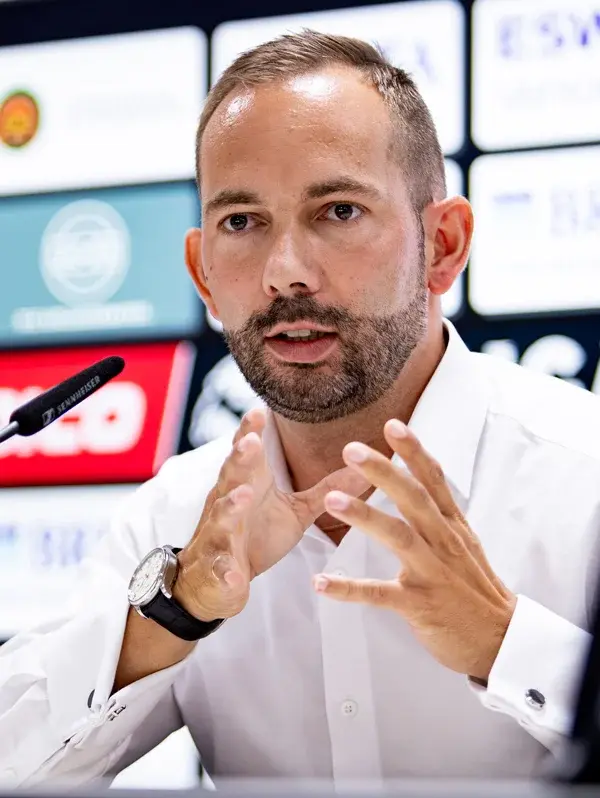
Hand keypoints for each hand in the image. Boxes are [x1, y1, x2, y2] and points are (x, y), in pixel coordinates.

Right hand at [175, 407, 367, 622]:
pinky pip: (221, 568)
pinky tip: (236, 574)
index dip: (250, 430)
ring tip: (244, 496)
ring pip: (222, 514)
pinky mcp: (218, 567)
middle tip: (251, 442)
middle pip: (231, 474)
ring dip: (231, 504)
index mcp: (248, 483)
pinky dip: (227, 570)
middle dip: (239, 457)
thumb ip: (327, 489)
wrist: (219, 580)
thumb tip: (364, 469)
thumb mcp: (296, 511)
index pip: (246, 451)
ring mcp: (220, 533)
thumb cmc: (257, 534)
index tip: (260, 409)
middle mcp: (229, 501)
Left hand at [313, 419, 515, 681]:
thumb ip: (441, 514)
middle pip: (413, 499)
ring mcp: (432, 573)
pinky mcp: (420, 605)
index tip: (393, 425)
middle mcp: (443, 542)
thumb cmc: (475, 588)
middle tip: (351, 449)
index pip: (433, 480)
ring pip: (398, 537)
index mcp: (452, 526)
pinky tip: (322, 583)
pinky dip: (349, 589)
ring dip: (364, 517)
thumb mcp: (465, 543)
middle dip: (383, 472)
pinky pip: (379, 595)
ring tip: (331, 501)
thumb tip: (422, 480)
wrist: (501, 639)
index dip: (414, 451)